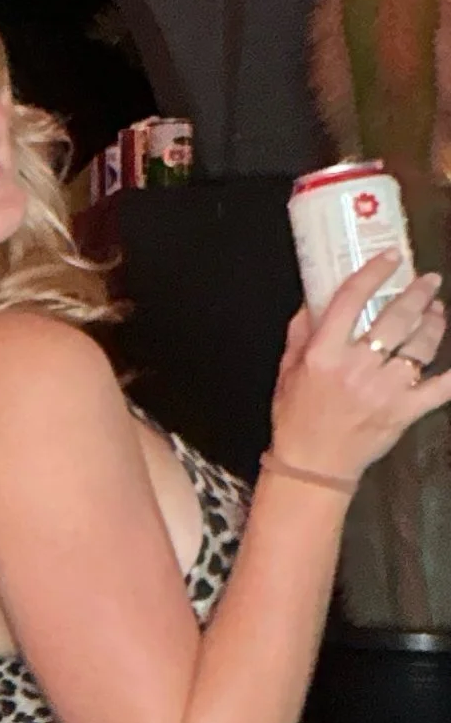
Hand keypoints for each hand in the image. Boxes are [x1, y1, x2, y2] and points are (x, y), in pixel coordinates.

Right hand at [270, 251, 450, 480]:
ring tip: (437, 312)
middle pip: (396, 319)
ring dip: (434, 324)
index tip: (391, 258)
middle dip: (418, 294)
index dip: (374, 274)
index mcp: (323, 355)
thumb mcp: (287, 370)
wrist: (312, 463)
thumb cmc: (295, 415)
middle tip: (428, 281)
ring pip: (421, 346)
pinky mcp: (405, 411)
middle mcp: (356, 368)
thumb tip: (315, 299)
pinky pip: (441, 387)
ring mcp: (385, 390)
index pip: (350, 301)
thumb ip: (301, 333)